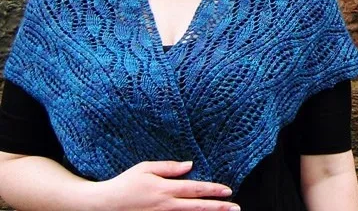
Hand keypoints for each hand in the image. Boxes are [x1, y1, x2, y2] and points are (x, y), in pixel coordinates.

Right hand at [92, 160, 239, 210]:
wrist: (106, 205)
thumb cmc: (126, 183)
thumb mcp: (146, 167)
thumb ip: (169, 167)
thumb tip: (190, 165)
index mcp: (165, 189)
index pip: (195, 189)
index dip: (212, 190)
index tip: (228, 190)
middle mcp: (167, 205)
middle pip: (198, 207)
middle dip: (218, 207)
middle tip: (235, 208)